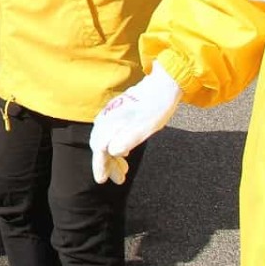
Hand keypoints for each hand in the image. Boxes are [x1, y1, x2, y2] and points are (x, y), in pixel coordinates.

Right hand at [89, 63, 182, 184]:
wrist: (164, 84)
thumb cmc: (157, 106)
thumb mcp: (146, 126)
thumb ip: (127, 139)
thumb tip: (113, 152)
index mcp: (112, 121)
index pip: (100, 148)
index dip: (100, 165)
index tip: (102, 180)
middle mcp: (107, 118)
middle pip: (100, 145)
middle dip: (107, 164)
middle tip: (118, 180)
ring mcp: (111, 114)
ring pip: (105, 140)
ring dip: (112, 157)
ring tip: (123, 170)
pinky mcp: (118, 112)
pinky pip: (110, 133)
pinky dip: (115, 146)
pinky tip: (124, 153)